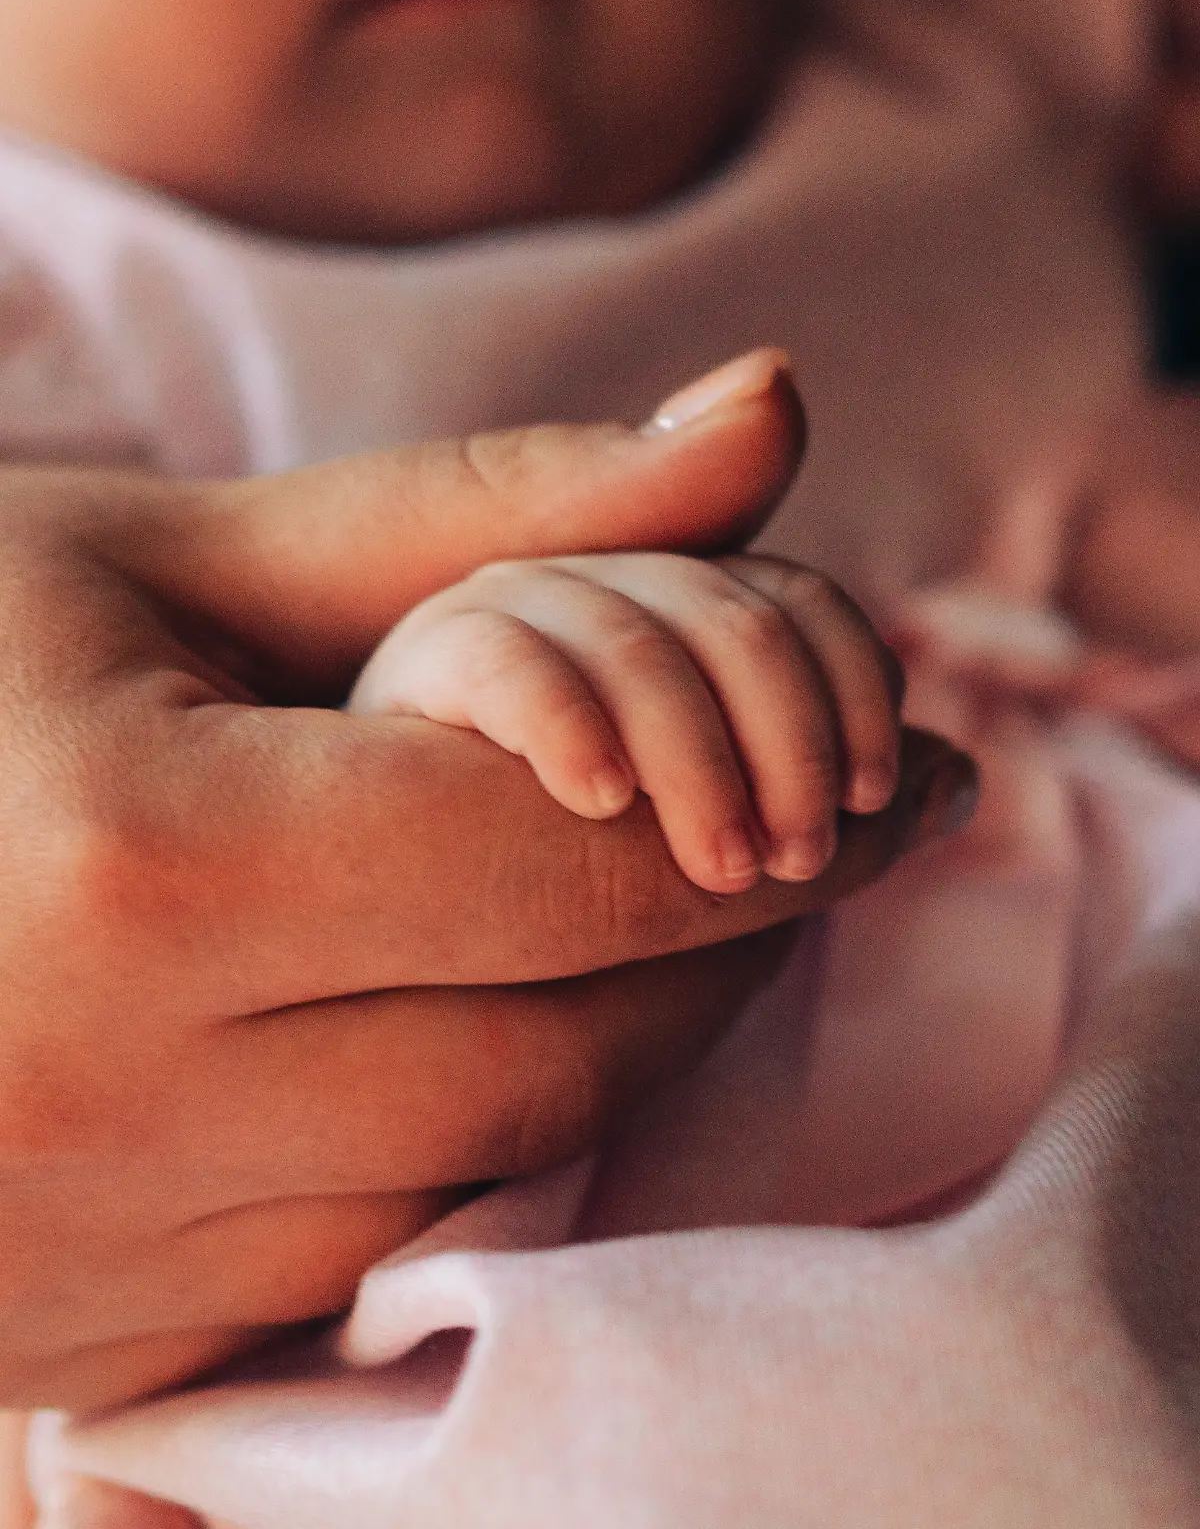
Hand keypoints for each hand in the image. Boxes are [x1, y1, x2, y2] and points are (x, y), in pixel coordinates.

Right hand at [0, 351, 977, 1411]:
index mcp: (138, 864)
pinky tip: (473, 1024)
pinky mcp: (96, 1346)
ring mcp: (100, 1253)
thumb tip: (767, 421)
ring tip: (654, 912)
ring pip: (496, 1165)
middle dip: (726, 928)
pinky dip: (475, 1134)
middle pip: (572, 1037)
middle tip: (808, 833)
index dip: (784, 805)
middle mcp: (118, 1095)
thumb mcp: (171, 553)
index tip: (911, 768)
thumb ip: (489, 505)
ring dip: (622, 1034)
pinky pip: (380, 1258)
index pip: (580, 855)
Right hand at [351, 552, 903, 891]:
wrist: (401, 912)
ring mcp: (507, 615)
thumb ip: (817, 794)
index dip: (856, 687)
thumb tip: (958, 773)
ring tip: (723, 864)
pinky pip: (509, 662)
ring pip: (641, 644)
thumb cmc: (573, 885)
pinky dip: (569, 720)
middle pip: (734, 618)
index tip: (875, 793)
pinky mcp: (423, 663)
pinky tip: (601, 798)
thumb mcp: (713, 847)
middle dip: (791, 741)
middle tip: (795, 861)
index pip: (797, 604)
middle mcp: (600, 590)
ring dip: (700, 759)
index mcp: (672, 615)